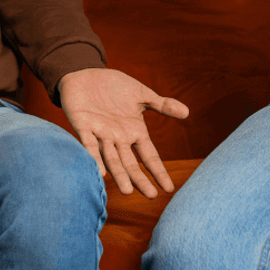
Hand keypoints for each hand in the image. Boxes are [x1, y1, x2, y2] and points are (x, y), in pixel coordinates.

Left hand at [58, 68, 189, 198]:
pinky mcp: (83, 126)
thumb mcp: (142, 95)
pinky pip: (88, 144)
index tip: (168, 188)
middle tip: (150, 196)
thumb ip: (162, 105)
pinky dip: (94, 157)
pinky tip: (100, 171)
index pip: (149, 155)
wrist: (86, 74)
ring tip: (127, 191)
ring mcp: (100, 134)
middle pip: (130, 163)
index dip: (158, 171)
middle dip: (140, 179)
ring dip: (119, 174)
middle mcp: (118, 138)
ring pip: (111, 158)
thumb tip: (186, 112)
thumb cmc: (114, 86)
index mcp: (134, 131)